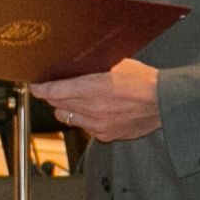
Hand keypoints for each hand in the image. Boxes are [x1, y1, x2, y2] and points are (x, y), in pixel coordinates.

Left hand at [34, 59, 161, 140]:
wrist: (164, 103)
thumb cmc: (143, 81)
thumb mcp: (117, 64)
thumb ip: (92, 67)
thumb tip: (73, 65)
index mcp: (94, 88)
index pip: (55, 91)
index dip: (41, 89)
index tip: (35, 86)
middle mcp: (93, 109)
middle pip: (58, 105)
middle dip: (53, 96)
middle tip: (52, 89)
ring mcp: (98, 125)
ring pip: (67, 118)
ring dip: (66, 109)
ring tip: (73, 100)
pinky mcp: (105, 135)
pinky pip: (84, 127)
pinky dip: (83, 119)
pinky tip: (92, 110)